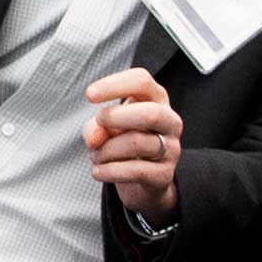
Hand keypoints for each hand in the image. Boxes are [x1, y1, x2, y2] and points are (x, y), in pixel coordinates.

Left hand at [83, 68, 184, 223]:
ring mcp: (171, 149)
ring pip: (137, 143)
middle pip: (151, 113)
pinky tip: (98, 171)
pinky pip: (135, 171)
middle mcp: (170, 121)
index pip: (141, 81)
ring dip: (105, 150)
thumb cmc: (121, 142)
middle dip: (116, 117)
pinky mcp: (165, 175)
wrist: (140, 180)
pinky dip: (108, 171)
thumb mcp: (105, 128)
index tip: (89, 95)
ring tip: (95, 155)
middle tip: (98, 124)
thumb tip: (95, 138)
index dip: (114, 85)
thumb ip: (96, 127)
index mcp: (155, 99)